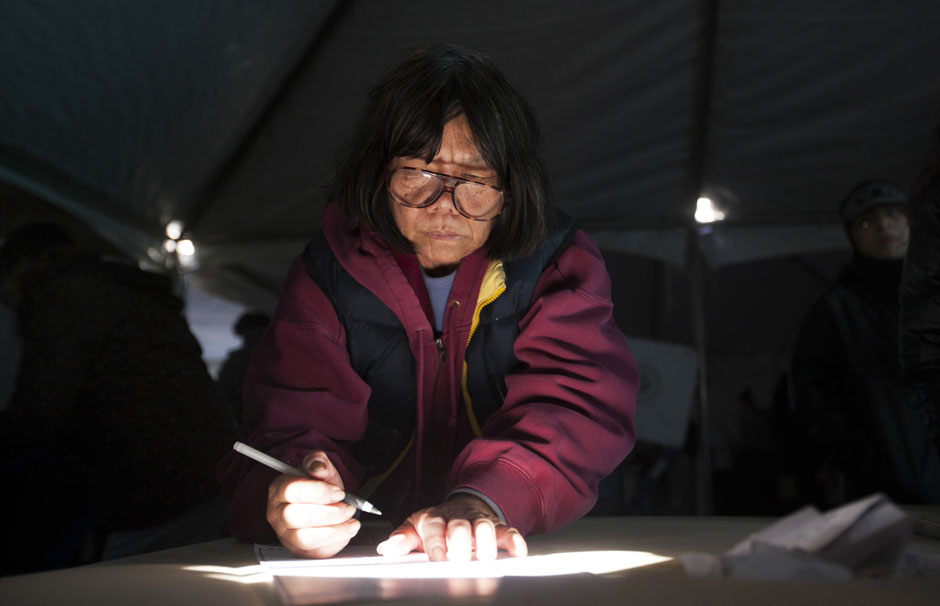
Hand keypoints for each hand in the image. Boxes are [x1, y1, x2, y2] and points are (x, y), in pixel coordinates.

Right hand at [265, 450, 358, 557]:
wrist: (327, 506)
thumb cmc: (320, 489)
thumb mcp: (322, 470)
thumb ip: (319, 463)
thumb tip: (318, 466)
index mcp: (279, 489)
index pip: (292, 490)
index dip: (318, 492)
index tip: (339, 493)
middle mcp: (278, 514)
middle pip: (295, 516)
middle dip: (328, 512)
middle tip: (347, 508)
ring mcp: (286, 535)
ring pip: (304, 538)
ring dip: (333, 529)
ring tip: (350, 520)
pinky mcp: (299, 551)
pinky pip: (314, 551)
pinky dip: (335, 541)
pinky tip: (348, 529)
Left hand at [376, 493, 526, 561]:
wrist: (460, 508)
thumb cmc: (436, 525)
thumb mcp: (415, 529)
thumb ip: (402, 539)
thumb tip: (387, 548)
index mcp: (434, 518)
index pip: (434, 527)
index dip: (436, 543)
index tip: (438, 558)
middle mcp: (457, 518)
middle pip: (460, 526)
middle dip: (461, 543)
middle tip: (460, 561)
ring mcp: (477, 521)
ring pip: (484, 526)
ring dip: (486, 542)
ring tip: (485, 560)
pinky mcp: (496, 527)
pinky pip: (508, 531)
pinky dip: (514, 541)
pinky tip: (517, 553)